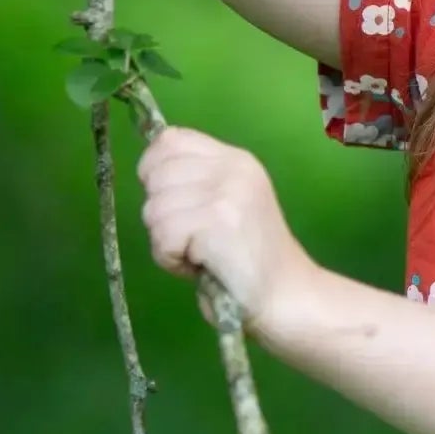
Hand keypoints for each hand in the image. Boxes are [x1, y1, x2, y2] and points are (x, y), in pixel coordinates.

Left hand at [138, 126, 315, 332]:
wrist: (285, 293)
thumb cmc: (247, 257)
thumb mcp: (227, 202)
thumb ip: (197, 180)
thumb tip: (149, 170)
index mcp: (236, 159)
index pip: (171, 139)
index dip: (153, 168)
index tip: (169, 200)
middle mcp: (233, 167)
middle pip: (156, 175)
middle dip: (160, 212)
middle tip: (191, 236)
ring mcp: (227, 192)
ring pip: (154, 209)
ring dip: (165, 242)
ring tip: (198, 254)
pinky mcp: (218, 221)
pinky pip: (164, 237)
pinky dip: (171, 260)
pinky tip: (199, 266)